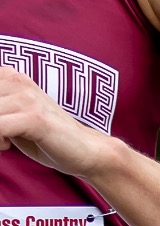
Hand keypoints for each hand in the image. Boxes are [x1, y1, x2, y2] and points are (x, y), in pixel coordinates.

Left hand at [0, 67, 116, 176]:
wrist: (84, 149)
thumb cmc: (43, 135)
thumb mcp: (10, 116)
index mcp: (10, 76)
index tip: (2, 123)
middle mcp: (17, 81)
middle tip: (0, 136)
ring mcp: (26, 98)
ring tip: (3, 142)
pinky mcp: (34, 118)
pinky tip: (6, 146)